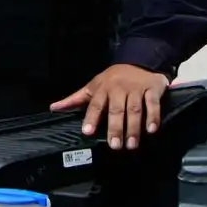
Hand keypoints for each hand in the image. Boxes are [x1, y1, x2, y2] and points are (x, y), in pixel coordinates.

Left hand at [50, 64, 168, 150]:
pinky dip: (153, 117)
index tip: (87, 132)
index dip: (91, 118)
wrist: (139, 60)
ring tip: (131, 145)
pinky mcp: (152, 89)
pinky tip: (151, 130)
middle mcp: (118, 89)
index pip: (95, 104)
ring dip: (133, 128)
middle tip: (114, 146)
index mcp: (102, 89)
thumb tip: (53, 108)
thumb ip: (75, 99)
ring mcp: (136, 89)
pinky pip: (153, 104)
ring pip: (134, 109)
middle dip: (115, 128)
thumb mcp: (93, 86)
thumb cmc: (112, 79)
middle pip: (116, 110)